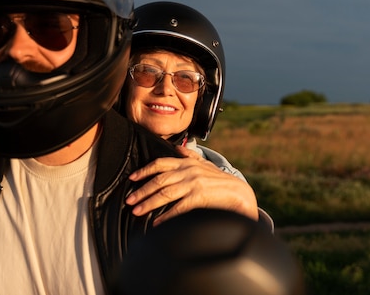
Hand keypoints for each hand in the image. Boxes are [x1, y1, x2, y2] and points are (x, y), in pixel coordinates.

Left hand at [125, 146, 258, 225]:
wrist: (239, 193)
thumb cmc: (220, 180)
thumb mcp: (205, 164)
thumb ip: (190, 155)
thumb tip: (178, 147)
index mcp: (187, 163)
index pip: (160, 164)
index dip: (144, 170)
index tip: (132, 178)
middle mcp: (188, 171)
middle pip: (159, 180)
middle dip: (142, 191)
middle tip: (129, 200)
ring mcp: (193, 184)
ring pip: (165, 193)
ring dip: (149, 203)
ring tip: (137, 211)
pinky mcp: (199, 197)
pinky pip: (178, 207)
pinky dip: (166, 216)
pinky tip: (157, 223)